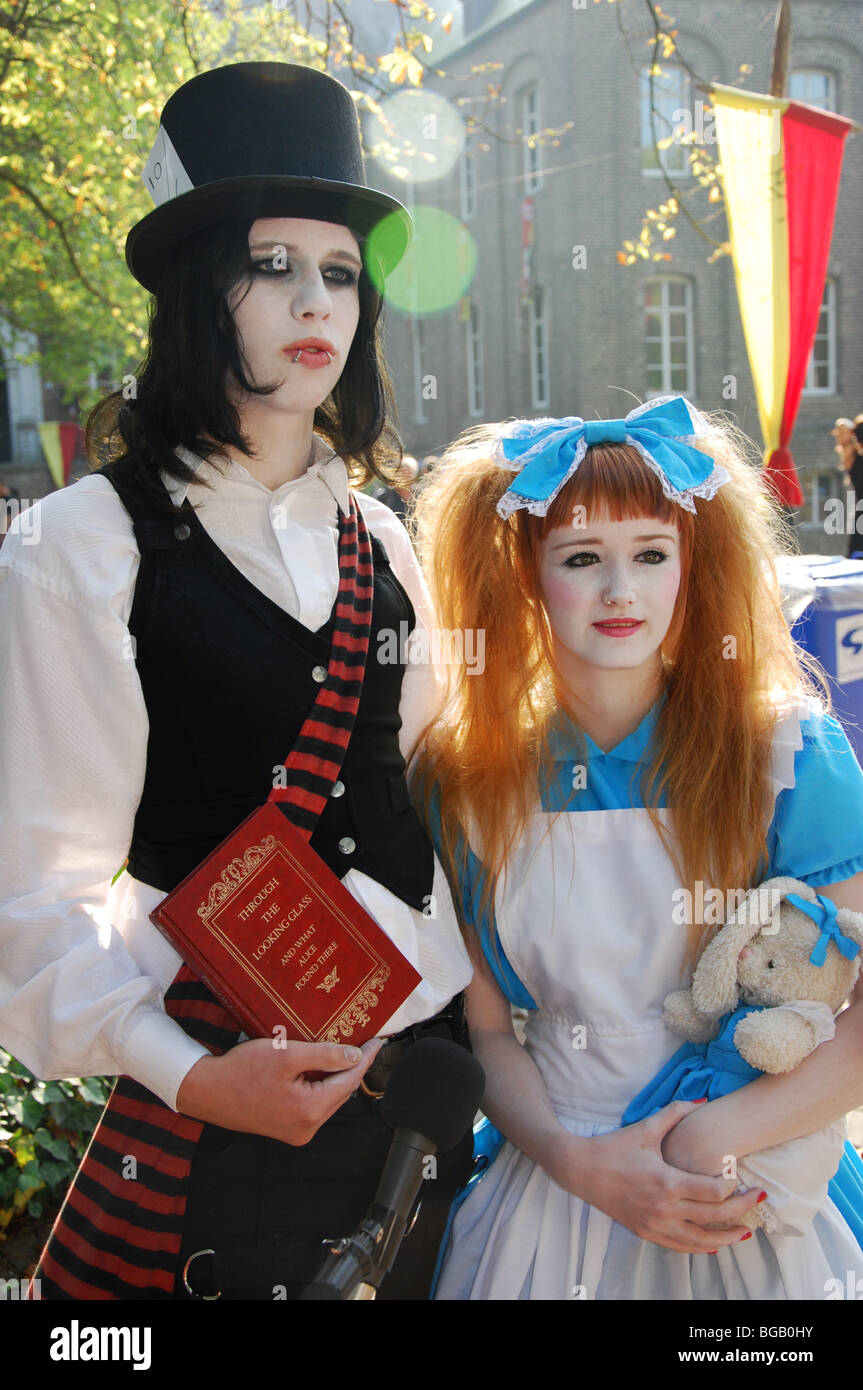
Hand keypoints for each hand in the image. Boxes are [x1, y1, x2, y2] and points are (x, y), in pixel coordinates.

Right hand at [175, 1036, 382, 1145]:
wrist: (206, 1091)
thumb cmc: (242, 1070)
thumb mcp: (287, 1054)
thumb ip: (325, 1055)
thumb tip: (355, 1057)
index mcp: (309, 1111)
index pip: (348, 1081)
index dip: (365, 1059)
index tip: (378, 1042)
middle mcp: (306, 1128)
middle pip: (339, 1092)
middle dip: (351, 1067)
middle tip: (363, 1042)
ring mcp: (296, 1132)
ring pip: (326, 1098)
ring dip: (333, 1076)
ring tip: (341, 1051)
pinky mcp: (286, 1128)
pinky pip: (312, 1103)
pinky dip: (318, 1085)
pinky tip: (317, 1067)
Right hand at [550, 1101, 760, 1252]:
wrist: (581, 1170)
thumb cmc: (613, 1148)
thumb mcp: (645, 1128)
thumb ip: (676, 1113)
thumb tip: (704, 1101)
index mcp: (667, 1182)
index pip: (713, 1191)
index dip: (733, 1186)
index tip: (741, 1176)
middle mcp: (664, 1208)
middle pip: (714, 1216)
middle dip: (742, 1210)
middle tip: (759, 1199)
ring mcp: (654, 1224)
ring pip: (701, 1240)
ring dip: (727, 1237)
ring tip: (746, 1231)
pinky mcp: (646, 1232)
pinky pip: (680, 1246)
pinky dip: (700, 1247)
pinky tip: (714, 1243)